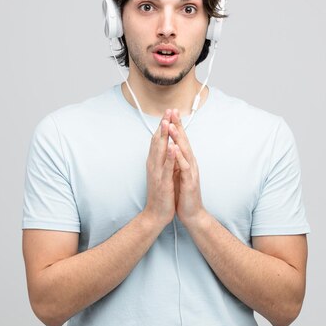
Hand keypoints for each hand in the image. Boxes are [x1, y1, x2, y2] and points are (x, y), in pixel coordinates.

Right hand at [143, 109, 177, 226]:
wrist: (156, 214)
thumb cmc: (160, 194)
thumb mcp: (160, 173)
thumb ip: (161, 160)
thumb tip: (164, 147)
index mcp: (154, 162)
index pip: (157, 140)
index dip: (162, 125)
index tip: (168, 112)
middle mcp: (153, 164)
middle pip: (157, 141)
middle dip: (163, 125)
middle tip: (167, 111)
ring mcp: (157, 173)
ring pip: (160, 151)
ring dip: (163, 136)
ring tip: (167, 122)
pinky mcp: (163, 182)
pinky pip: (166, 167)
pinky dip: (169, 156)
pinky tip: (172, 146)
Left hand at [168, 109, 205, 225]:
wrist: (192, 213)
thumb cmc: (184, 194)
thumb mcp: (179, 174)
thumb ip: (177, 161)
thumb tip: (172, 148)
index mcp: (186, 161)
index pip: (180, 140)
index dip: (176, 125)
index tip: (170, 112)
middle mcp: (190, 163)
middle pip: (184, 141)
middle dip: (178, 125)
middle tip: (173, 111)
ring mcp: (191, 171)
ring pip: (184, 151)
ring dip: (178, 137)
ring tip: (171, 125)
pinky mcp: (190, 181)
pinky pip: (184, 167)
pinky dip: (179, 156)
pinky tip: (175, 148)